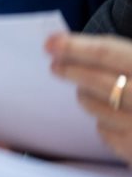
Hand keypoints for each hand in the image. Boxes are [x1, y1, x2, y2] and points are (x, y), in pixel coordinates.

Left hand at [46, 31, 131, 164]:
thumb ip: (126, 58)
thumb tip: (77, 46)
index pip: (110, 53)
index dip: (76, 46)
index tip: (51, 43)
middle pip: (99, 81)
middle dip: (72, 70)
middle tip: (55, 65)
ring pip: (98, 108)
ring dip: (86, 96)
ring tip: (87, 90)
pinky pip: (107, 133)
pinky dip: (104, 123)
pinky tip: (113, 117)